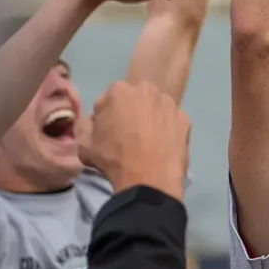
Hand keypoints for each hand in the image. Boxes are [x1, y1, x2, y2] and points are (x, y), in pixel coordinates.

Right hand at [78, 81, 191, 199]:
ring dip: (151, 119)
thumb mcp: (83, 143)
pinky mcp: (185, 119)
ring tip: (148, 143)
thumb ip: (86, 125)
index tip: (107, 132)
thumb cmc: (113, 158)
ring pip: (156, 109)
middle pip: (135, 100)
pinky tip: (163, 146)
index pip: (108, 101)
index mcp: (119, 90)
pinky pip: (172, 122)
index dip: (106, 117)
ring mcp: (170, 104)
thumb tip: (95, 121)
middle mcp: (147, 90)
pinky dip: (168, 130)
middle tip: (128, 136)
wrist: (149, 179)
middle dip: (130, 113)